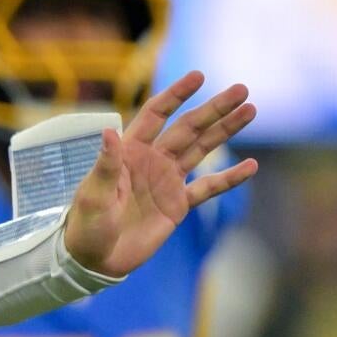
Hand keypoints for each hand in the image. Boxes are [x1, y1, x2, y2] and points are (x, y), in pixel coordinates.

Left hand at [63, 72, 258, 276]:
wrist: (95, 259)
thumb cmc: (85, 225)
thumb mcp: (93, 195)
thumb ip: (106, 165)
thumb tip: (109, 131)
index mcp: (128, 151)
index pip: (156, 114)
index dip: (176, 95)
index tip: (198, 76)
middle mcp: (151, 160)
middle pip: (187, 127)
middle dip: (214, 109)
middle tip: (241, 89)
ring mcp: (167, 180)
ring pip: (202, 149)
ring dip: (226, 131)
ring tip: (250, 110)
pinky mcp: (177, 204)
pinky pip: (208, 187)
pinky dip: (229, 178)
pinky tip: (251, 166)